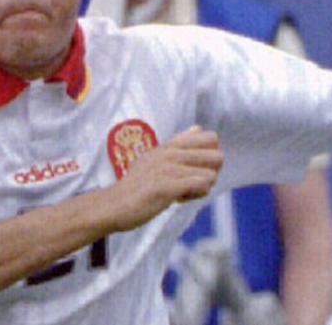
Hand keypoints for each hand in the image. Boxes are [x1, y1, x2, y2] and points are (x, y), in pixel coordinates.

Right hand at [106, 126, 222, 231]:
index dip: (209, 157)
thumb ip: (178, 143)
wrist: (114, 204)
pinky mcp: (166, 186)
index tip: (194, 170)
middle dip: (211, 173)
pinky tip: (179, 199)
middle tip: (192, 185)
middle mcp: (171, 153)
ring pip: (211, 175)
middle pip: (217, 156)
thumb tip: (198, 127)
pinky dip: (195, 196)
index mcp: (170, 145)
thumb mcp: (156, 157)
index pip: (211, 138)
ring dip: (201, 189)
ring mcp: (168, 168)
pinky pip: (200, 186)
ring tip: (182, 194)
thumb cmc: (137, 185)